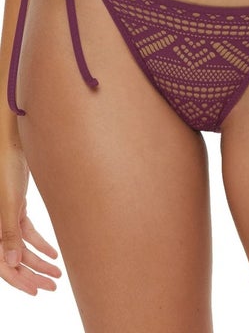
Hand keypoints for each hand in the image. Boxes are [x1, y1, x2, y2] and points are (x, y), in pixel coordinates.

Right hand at [0, 143, 61, 294]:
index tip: (36, 291)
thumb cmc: (8, 169)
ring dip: (39, 260)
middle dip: (33, 274)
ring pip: (23, 247)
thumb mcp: (11, 204)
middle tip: (52, 285)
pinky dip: (40, 243)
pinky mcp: (17, 207)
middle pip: (15, 259)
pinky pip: (27, 232)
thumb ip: (10, 233)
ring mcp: (6, 217)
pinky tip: (54, 253)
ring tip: (57, 272)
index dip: (19, 281)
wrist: (14, 144)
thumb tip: (13, 264)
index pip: (3, 265)